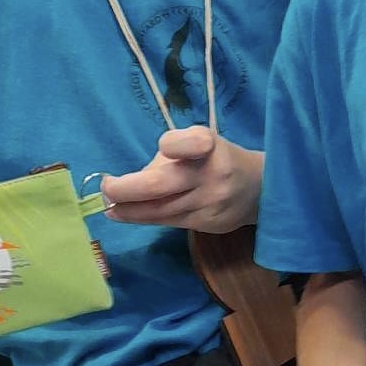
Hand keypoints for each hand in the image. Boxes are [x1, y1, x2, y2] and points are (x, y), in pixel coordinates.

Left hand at [100, 127, 259, 232]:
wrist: (259, 191)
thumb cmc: (218, 159)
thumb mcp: (200, 142)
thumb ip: (170, 155)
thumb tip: (128, 182)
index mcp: (210, 146)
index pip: (194, 143)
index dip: (177, 145)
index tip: (166, 147)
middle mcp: (212, 175)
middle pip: (160, 185)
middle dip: (124, 189)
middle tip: (106, 188)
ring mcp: (211, 203)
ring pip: (159, 210)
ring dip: (128, 209)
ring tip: (110, 205)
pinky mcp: (209, 224)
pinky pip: (169, 222)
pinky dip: (144, 218)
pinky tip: (127, 214)